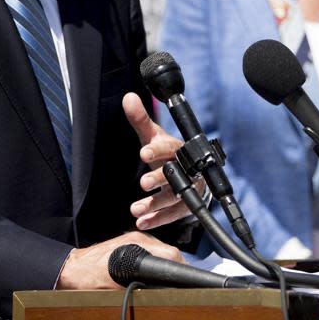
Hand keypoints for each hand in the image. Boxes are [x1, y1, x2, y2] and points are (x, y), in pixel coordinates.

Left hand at [56, 231, 183, 289]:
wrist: (72, 270)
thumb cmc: (89, 277)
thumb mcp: (118, 287)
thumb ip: (141, 286)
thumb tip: (159, 290)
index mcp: (137, 244)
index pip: (170, 253)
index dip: (181, 266)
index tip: (186, 277)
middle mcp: (137, 238)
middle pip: (168, 251)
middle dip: (175, 266)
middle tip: (177, 282)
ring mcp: (133, 238)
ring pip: (160, 250)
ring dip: (165, 262)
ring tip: (165, 277)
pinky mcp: (128, 242)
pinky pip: (149, 250)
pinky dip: (154, 260)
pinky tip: (151, 271)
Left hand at [123, 92, 205, 229]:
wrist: (190, 172)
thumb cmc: (167, 153)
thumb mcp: (153, 136)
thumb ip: (140, 119)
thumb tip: (128, 97)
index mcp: (179, 149)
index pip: (170, 148)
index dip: (158, 150)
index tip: (143, 153)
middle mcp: (188, 169)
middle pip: (176, 174)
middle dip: (159, 179)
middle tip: (143, 183)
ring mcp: (190, 188)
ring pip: (175, 197)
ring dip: (155, 204)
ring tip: (136, 209)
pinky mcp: (187, 206)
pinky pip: (174, 215)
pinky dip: (158, 219)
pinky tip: (142, 221)